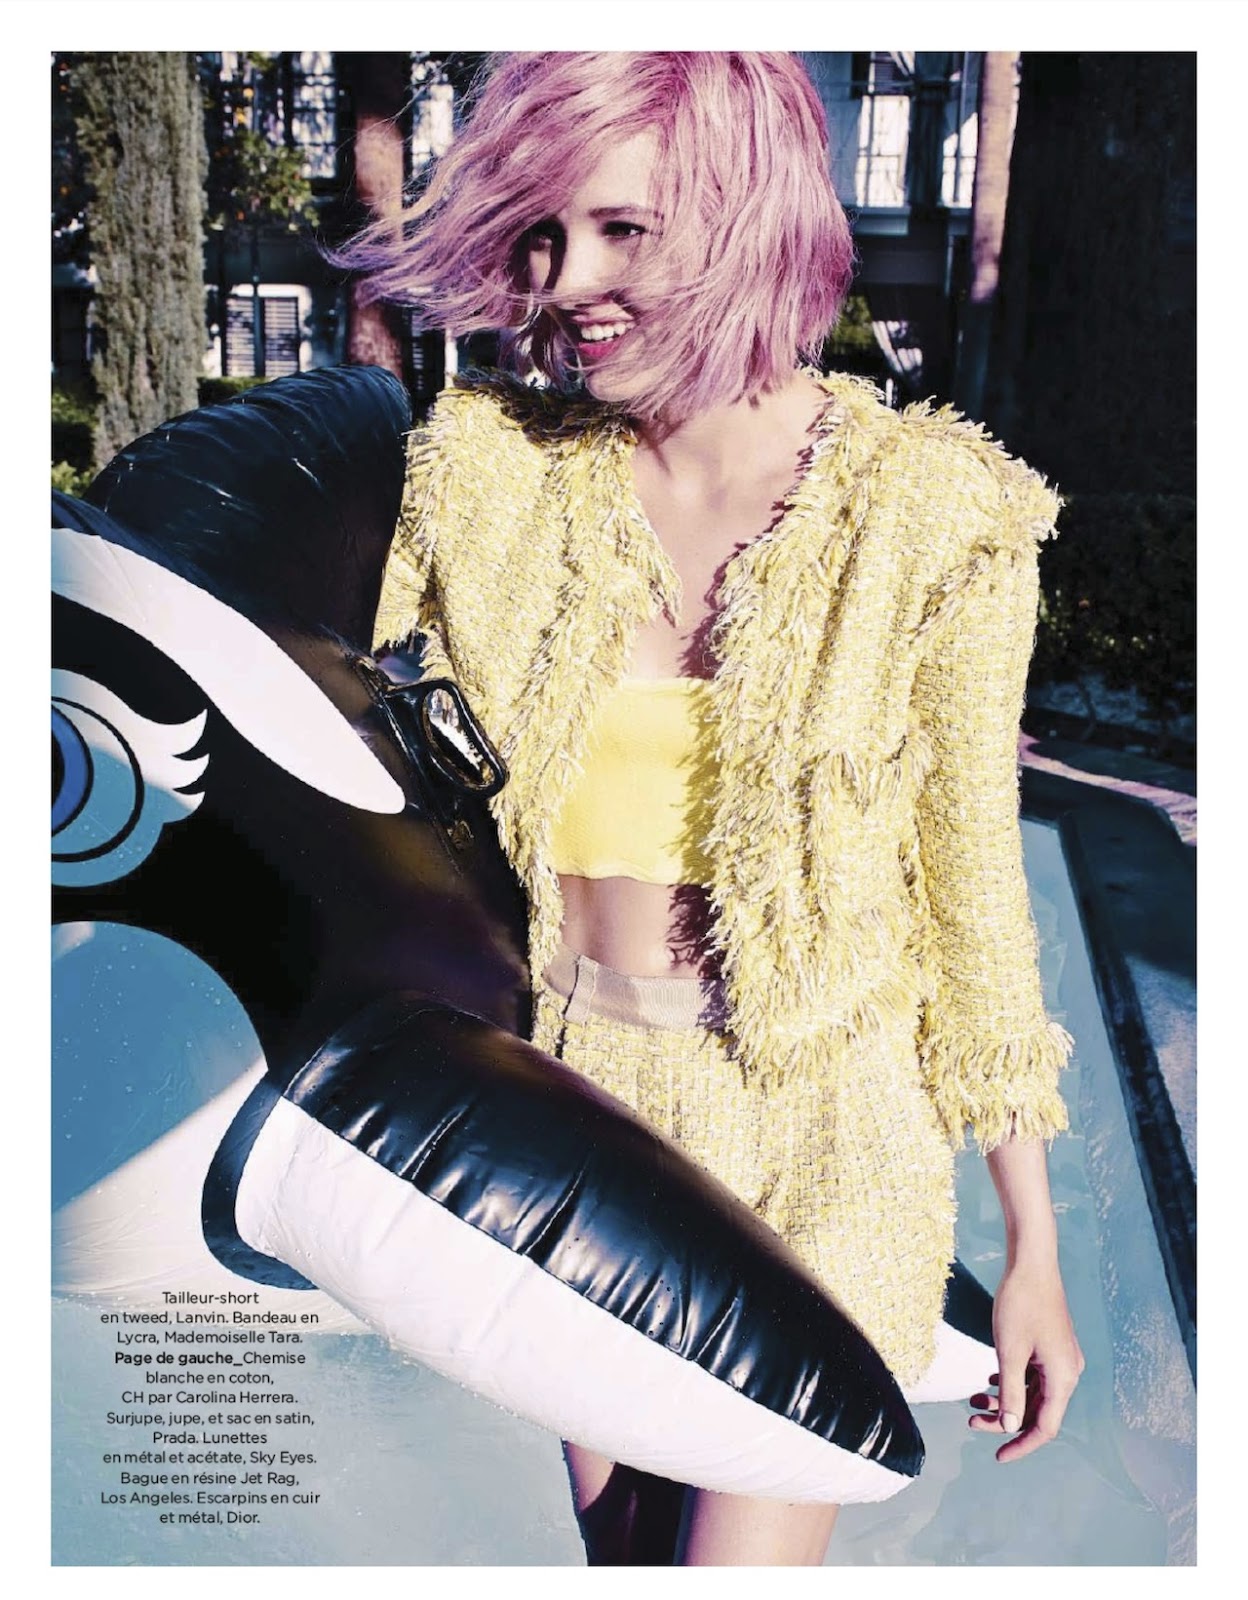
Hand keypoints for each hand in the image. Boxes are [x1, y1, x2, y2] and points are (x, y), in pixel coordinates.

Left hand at [968, 1259, 1083, 1462]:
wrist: (1031, 1263)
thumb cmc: (1021, 1303)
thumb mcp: (1010, 1351)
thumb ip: (1011, 1392)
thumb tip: (1010, 1426)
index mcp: (1063, 1378)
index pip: (1044, 1427)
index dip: (1021, 1445)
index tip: (997, 1456)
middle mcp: (1067, 1372)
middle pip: (1037, 1411)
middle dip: (1004, 1420)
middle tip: (971, 1419)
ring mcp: (1060, 1358)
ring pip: (1033, 1394)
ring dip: (1005, 1400)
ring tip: (974, 1398)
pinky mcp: (1051, 1347)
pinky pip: (1033, 1376)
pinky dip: (1012, 1383)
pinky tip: (991, 1380)